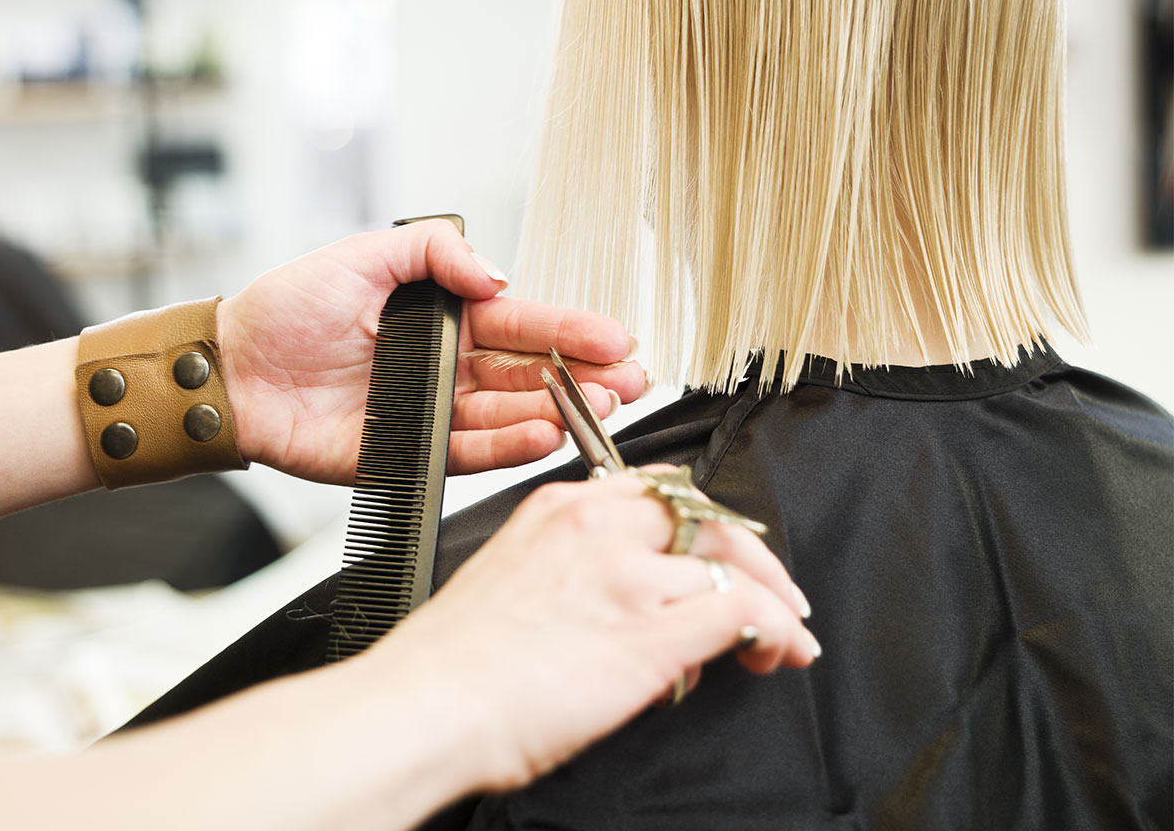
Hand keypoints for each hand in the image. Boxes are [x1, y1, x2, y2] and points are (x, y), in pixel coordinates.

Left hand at [216, 219, 645, 483]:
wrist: (233, 371)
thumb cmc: (288, 310)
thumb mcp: (363, 255)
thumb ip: (434, 254)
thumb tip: (499, 276)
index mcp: (444, 320)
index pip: (524, 324)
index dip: (574, 330)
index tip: (619, 338)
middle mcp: (448, 368)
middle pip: (532, 375)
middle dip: (587, 377)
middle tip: (630, 382)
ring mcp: (433, 414)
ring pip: (510, 416)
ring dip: (558, 412)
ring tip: (599, 408)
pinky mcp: (409, 455)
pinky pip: (467, 453)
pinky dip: (508, 447)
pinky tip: (544, 435)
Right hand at [371, 467, 820, 792]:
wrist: (423, 709)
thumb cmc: (452, 665)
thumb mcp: (509, 581)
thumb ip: (573, 571)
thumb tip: (629, 601)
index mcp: (558, 510)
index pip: (660, 491)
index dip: (705, 526)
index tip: (721, 556)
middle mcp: (597, 530)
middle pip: (709, 519)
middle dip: (753, 559)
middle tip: (775, 596)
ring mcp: (626, 579)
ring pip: (735, 566)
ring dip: (771, 605)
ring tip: (777, 642)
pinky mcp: (650, 635)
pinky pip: (743, 613)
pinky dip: (775, 631)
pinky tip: (776, 653)